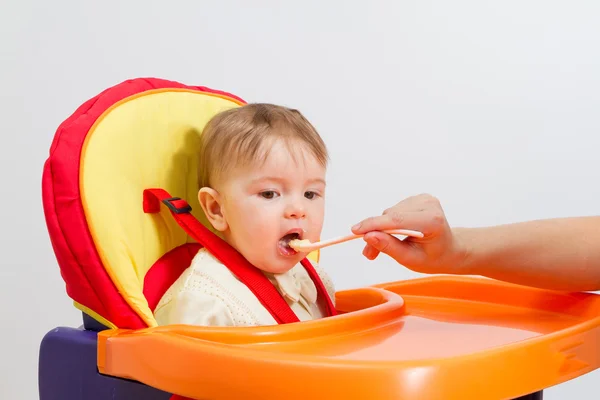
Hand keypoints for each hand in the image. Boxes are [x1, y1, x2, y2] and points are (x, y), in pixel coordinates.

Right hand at [351, 194, 466, 273]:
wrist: (450, 249)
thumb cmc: (433, 258)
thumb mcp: (411, 260)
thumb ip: (389, 247)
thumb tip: (367, 237)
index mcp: (432, 220)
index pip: (396, 220)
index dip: (373, 225)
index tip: (354, 231)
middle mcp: (428, 204)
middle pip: (390, 217)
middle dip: (375, 233)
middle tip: (369, 254)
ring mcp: (423, 199)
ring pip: (389, 213)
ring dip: (381, 230)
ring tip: (381, 247)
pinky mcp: (417, 198)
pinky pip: (394, 211)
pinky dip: (388, 223)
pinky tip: (393, 234)